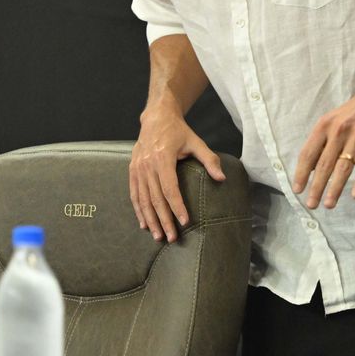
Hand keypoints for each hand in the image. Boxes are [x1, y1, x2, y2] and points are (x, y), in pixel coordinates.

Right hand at [129, 100, 223, 242]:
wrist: (156, 117)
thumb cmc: (178, 131)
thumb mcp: (196, 142)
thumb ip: (209, 160)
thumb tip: (222, 178)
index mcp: (163, 158)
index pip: (169, 188)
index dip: (177, 206)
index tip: (185, 222)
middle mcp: (147, 165)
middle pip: (155, 198)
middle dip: (164, 220)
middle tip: (172, 238)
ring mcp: (137, 168)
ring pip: (143, 199)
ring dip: (150, 219)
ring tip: (158, 236)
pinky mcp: (132, 170)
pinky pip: (134, 194)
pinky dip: (138, 210)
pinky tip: (144, 223)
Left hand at [292, 78, 354, 209]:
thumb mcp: (335, 120)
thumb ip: (324, 141)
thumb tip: (312, 166)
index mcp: (324, 125)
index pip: (308, 153)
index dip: (302, 172)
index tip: (297, 189)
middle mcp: (338, 132)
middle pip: (324, 164)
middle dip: (316, 187)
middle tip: (311, 204)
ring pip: (343, 168)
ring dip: (335, 188)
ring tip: (328, 204)